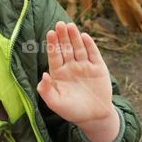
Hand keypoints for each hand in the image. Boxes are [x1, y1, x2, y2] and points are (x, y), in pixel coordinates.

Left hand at [36, 23, 118, 141]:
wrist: (94, 117)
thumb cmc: (72, 111)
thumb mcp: (55, 103)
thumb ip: (46, 90)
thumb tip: (43, 75)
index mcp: (58, 73)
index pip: (54, 56)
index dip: (52, 45)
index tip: (50, 33)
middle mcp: (71, 67)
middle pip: (66, 48)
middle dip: (62, 37)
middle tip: (59, 24)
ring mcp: (85, 66)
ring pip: (78, 48)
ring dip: (74, 37)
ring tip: (70, 26)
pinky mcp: (98, 68)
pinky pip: (93, 54)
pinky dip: (89, 45)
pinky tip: (84, 36)